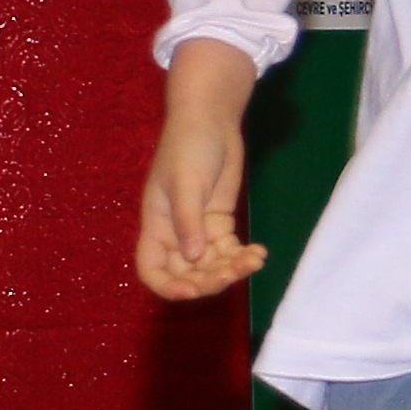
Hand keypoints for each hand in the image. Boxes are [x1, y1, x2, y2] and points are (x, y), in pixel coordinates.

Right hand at [136, 39, 268, 301]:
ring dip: (231, 269)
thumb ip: (188, 222)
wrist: (211, 119)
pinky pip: (228, 251)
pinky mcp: (219, 223)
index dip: (168, 286)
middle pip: (186, 274)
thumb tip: (193, 259)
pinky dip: (242, 256)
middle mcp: (175, 234)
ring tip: (254, 260)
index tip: (192, 290)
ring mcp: (198, 229)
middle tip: (233, 272)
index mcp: (157, 226)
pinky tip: (259, 253)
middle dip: (209, 280)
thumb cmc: (188, 146)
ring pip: (211, 266)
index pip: (152, 269)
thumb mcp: (186, 183)